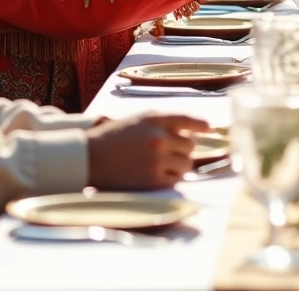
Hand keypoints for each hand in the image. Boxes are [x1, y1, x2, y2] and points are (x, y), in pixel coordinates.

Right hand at [86, 113, 209, 188]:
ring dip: (178, 165)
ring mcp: (156, 158)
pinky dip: (170, 178)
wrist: (88, 158)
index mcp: (154, 118)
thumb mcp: (137, 120)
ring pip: (186, 164)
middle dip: (182, 150)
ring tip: (161, 164)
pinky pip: (175, 179)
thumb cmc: (113, 138)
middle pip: (189, 145)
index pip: (187, 119)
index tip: (209, 128)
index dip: (200, 125)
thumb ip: (163, 122)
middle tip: (167, 153)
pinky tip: (155, 174)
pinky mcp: (152, 179)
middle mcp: (158, 136)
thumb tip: (190, 131)